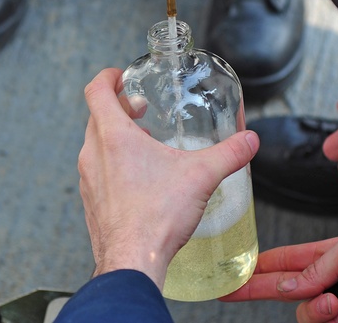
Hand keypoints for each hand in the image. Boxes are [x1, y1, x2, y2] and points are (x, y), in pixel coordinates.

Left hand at [78, 68, 258, 288]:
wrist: (133, 261)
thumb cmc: (156, 217)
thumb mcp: (201, 176)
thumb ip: (229, 154)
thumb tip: (249, 141)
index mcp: (112, 136)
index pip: (96, 91)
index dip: (107, 77)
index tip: (119, 76)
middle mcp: (93, 154)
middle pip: (96, 117)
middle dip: (118, 108)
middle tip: (139, 109)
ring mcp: (88, 180)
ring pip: (94, 146)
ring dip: (114, 137)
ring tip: (142, 144)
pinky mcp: (90, 203)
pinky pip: (96, 173)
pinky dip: (112, 166)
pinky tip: (138, 180)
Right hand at [221, 230, 337, 322]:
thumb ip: (317, 264)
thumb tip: (290, 284)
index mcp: (331, 256)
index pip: (287, 260)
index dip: (260, 265)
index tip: (235, 272)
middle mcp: (332, 283)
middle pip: (287, 290)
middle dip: (264, 289)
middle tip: (234, 293)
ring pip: (305, 315)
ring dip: (315, 310)